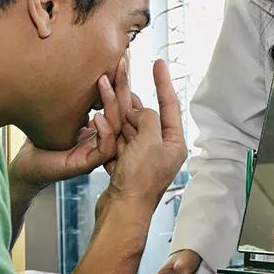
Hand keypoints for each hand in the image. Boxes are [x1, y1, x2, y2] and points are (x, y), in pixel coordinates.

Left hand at [8, 57, 132, 192]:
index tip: (120, 61)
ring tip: (104, 82)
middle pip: (123, 113)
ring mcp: (96, 152)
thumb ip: (74, 96)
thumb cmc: (41, 138)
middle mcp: (101, 139)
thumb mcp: (60, 111)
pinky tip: (97, 116)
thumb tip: (82, 69)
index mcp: (99, 127)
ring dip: (113, 104)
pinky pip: (106, 149)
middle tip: (121, 64)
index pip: (118, 104)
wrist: (26, 164)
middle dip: (123, 87)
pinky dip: (105, 132)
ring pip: (117, 129)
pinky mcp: (86, 164)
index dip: (121, 84)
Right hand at [100, 59, 186, 208]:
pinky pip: (116, 140)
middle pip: (144, 114)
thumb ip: (147, 118)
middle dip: (130, 96)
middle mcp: (159, 148)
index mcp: (173, 143)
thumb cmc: (139, 181)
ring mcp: (141, 157)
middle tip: (120, 73)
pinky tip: (100, 119)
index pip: (170, 105)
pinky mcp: (125, 164)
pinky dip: (108, 131)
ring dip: (116, 111)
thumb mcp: (149, 141)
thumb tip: (139, 110)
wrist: (121, 211)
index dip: (163, 82)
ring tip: (105, 91)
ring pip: (128, 126)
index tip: (158, 63)